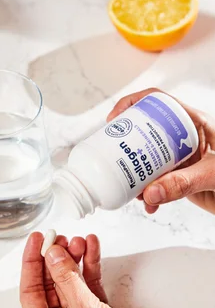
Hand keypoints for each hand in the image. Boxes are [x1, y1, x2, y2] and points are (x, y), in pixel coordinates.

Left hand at [20, 233, 190, 307]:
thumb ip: (67, 279)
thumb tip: (52, 254)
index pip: (30, 292)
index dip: (31, 263)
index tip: (37, 239)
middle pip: (49, 284)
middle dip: (55, 259)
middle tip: (59, 236)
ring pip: (70, 281)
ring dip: (74, 259)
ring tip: (78, 240)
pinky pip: (88, 283)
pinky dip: (90, 265)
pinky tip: (92, 247)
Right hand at [108, 88, 214, 214]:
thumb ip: (185, 182)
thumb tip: (149, 193)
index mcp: (194, 123)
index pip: (157, 102)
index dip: (131, 105)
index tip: (114, 121)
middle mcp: (184, 138)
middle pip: (144, 131)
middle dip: (126, 146)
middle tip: (112, 159)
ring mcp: (182, 159)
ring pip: (147, 160)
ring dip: (135, 175)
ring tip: (133, 190)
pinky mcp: (181, 179)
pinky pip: (156, 183)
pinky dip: (148, 194)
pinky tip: (149, 205)